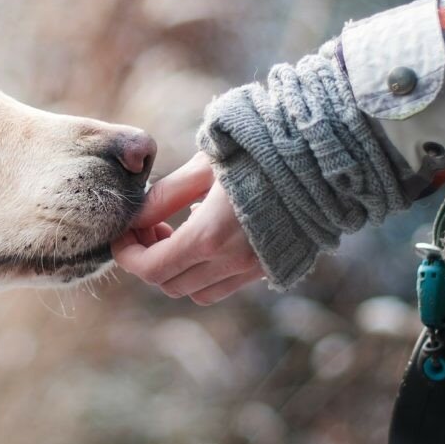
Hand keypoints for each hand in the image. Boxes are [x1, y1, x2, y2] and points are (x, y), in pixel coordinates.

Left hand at [113, 152, 263, 304]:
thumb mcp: (204, 166)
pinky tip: (207, 235)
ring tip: (175, 232)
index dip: (127, 255)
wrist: (323, 158)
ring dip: (176, 270)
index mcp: (210, 236)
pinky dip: (204, 272)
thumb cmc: (259, 151)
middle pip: (169, 284)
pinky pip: (225, 286)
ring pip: (196, 292)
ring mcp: (254, 269)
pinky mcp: (271, 267)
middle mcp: (232, 262)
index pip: (151, 268)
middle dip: (148, 259)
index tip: (122, 234)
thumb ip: (165, 196)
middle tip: (149, 226)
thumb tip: (134, 217)